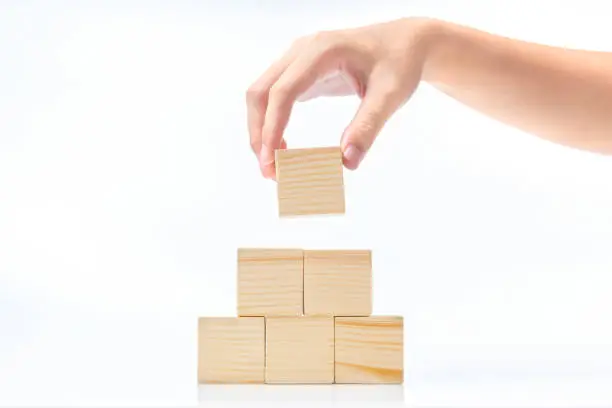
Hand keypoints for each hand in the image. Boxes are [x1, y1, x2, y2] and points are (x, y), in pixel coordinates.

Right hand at [246, 17, 435, 178]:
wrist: (406, 43)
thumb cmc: (400, 63)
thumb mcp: (391, 95)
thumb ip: (368, 127)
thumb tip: (346, 162)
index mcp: (322, 51)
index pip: (283, 91)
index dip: (272, 127)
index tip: (272, 160)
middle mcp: (303, 51)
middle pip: (261, 92)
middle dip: (259, 133)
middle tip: (269, 170)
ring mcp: (298, 59)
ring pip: (262, 94)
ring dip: (261, 130)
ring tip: (273, 164)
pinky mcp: (301, 71)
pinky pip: (274, 96)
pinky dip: (271, 122)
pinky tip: (282, 146)